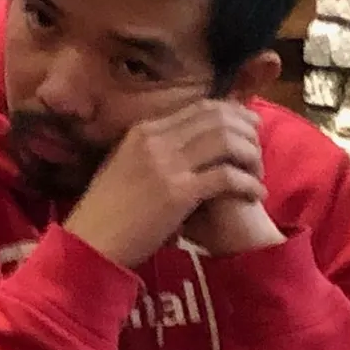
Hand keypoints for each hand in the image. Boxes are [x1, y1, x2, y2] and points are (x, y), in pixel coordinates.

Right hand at [65, 101, 267, 267]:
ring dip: (251, 157)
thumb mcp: (124, 168)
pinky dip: (247, 184)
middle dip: (246, 131)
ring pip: (226, 142)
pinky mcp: (178, 193)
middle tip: (259, 149)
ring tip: (258, 175)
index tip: (247, 127)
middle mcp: (156, 140)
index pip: (198, 107)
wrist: (90, 242)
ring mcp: (167, 164)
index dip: (231, 114)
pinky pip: (226, 177)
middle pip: (217, 118)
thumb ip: (151, 153)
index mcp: (143, 130)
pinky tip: (255, 195)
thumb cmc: (105, 214)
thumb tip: (182, 149)